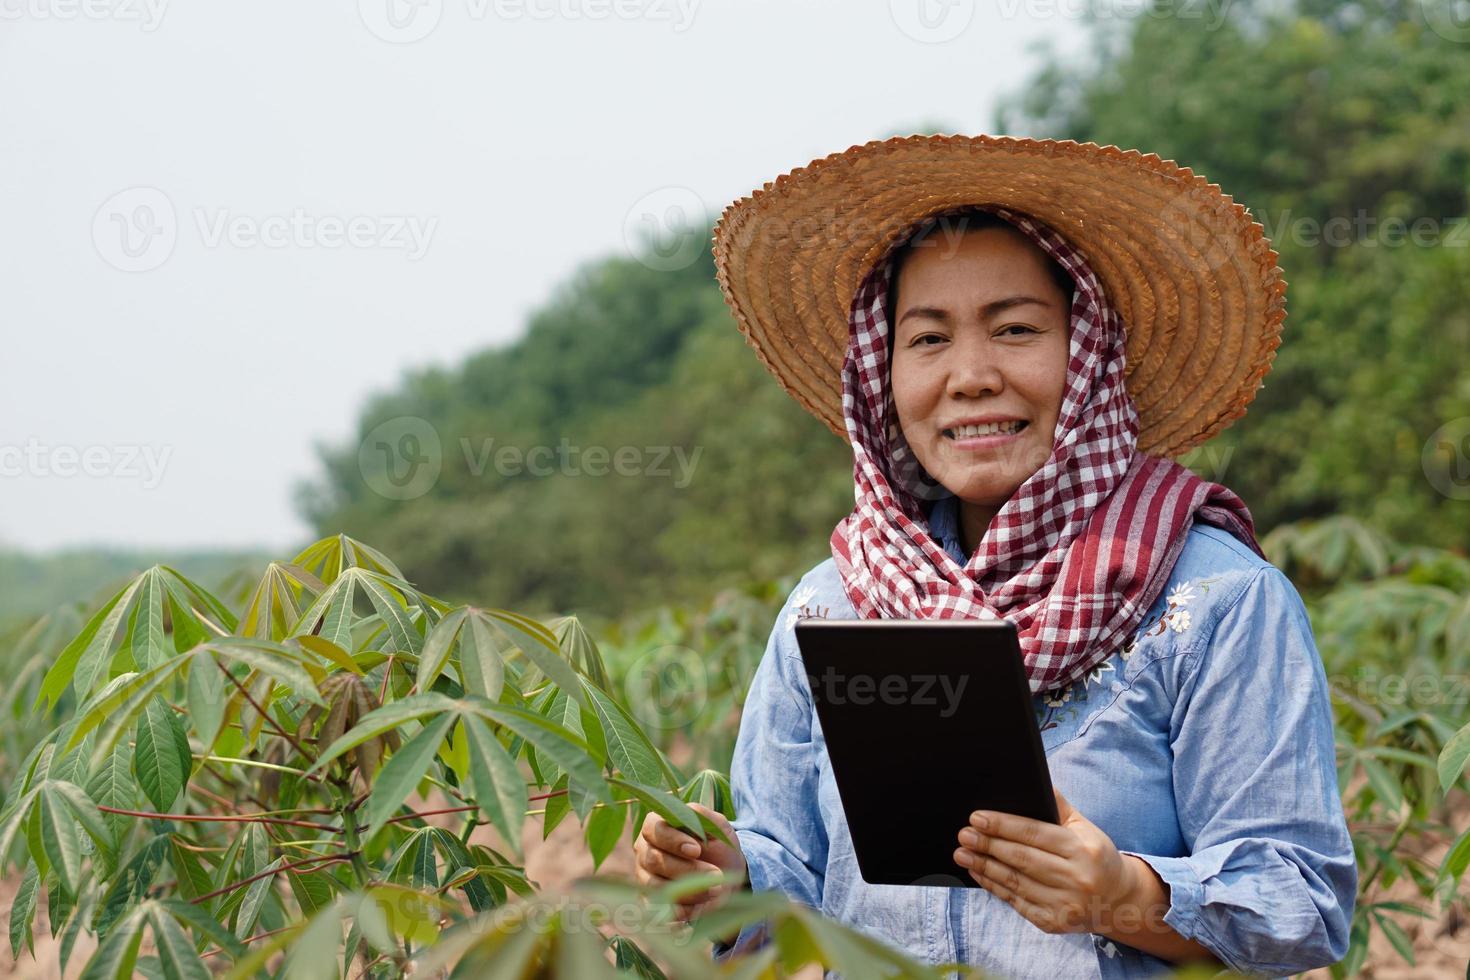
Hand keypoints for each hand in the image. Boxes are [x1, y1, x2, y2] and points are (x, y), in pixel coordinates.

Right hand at [634, 803, 746, 921]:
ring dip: (688, 892)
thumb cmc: (719, 847)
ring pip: (655, 886)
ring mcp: (643, 877)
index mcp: (657, 825)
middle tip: (717, 876)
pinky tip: (699, 910)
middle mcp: (644, 850)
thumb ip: (704, 818)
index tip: (697, 850)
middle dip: (688, 870)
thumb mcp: (719, 828)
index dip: (673, 840)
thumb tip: (691, 814)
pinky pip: (657, 910)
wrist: (725, 878)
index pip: (654, 829)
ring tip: (715, 892)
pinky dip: (680, 912)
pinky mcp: (649, 901)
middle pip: (653, 859)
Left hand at [952, 787, 1144, 934]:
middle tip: (963, 834)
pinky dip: (994, 886)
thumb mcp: (1085, 827)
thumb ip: (1059, 806)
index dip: (1003, 825)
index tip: (976, 817)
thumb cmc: (1094, 856)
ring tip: (962, 853)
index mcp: (1083, 850)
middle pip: (1021, 858)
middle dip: (988, 845)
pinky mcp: (1054, 923)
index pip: (1035, 833)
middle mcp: (1076, 878)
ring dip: (984, 867)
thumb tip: (1035, 780)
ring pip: (1015, 882)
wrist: (1117, 901)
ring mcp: (1065, 904)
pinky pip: (1017, 902)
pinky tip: (979, 873)